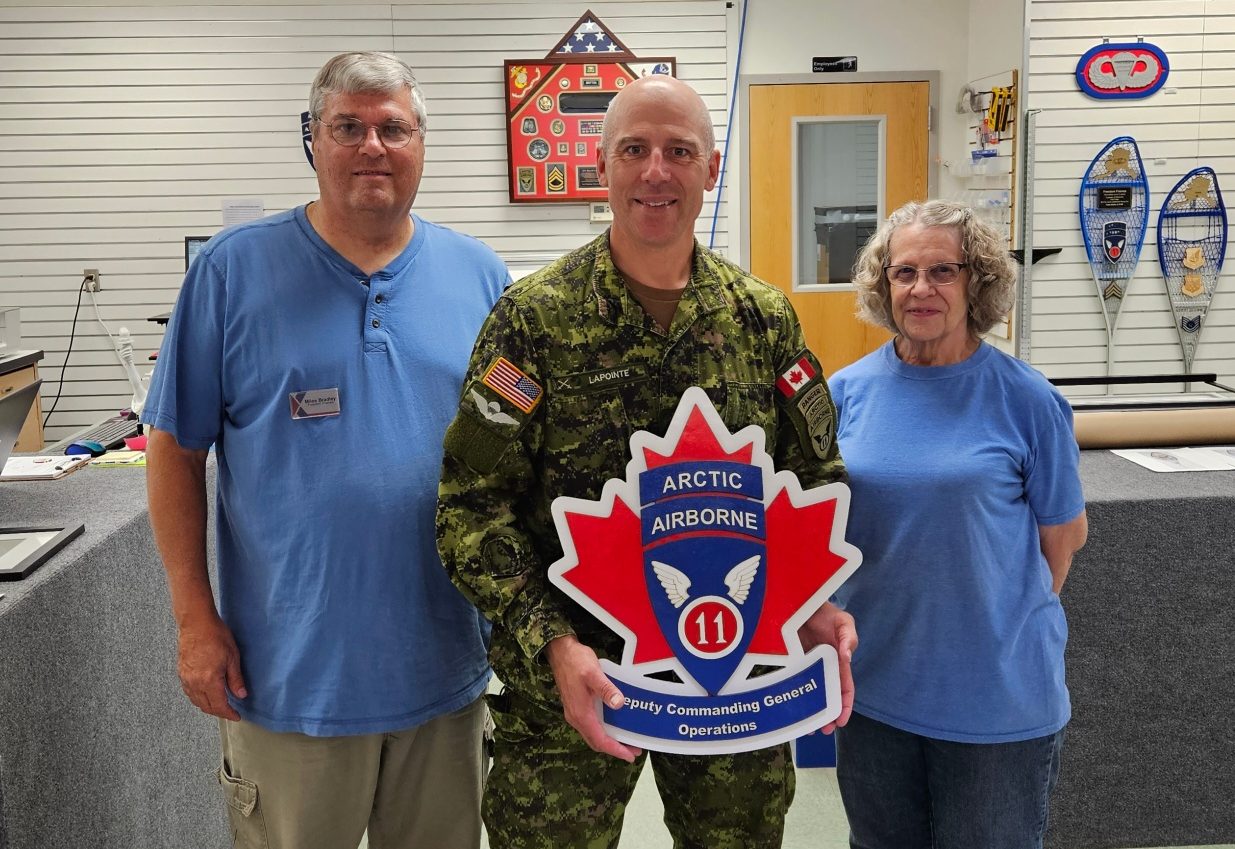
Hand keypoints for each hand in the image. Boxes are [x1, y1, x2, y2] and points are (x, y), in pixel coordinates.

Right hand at [177, 615, 247, 720]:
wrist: (196, 623)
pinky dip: (198, 697)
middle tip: (230, 711)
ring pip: (196, 701)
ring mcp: (186, 679)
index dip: (228, 714)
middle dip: (219, 712)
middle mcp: (195, 683)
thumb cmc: (215, 636)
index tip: (236, 716)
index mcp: (209, 681)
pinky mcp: (181, 673)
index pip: (219, 706)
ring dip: (208, 706)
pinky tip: (206, 693)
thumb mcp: (232, 657)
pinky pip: (189, 692)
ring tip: (220, 704)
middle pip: (206, 706)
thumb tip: (241, 695)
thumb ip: (236, 679)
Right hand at [546, 635, 641, 761]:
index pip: (600, 740)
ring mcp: (575, 712)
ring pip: (593, 734)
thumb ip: (606, 690)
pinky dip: (603, 730)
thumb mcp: (594, 673)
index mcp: (581, 713)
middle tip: (633, 750)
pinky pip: (590, 725)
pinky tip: (613, 724)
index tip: (630, 756)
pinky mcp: (576, 706)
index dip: (616, 750)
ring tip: (626, 739)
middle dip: (614, 748)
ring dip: (609, 740)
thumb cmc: (576, 661)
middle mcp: (576, 717)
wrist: (560, 652)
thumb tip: (619, 704)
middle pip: (596, 741)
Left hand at [798, 602, 857, 732]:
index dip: (844, 706)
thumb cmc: (825, 612)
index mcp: (839, 662)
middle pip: (826, 697)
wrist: (800, 601)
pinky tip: (788, 709)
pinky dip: (793, 696)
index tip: (840, 722)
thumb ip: (849, 638)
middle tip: (821, 730)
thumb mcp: (843, 621)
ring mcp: (806, 666)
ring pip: (809, 694)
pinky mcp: (791, 663)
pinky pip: (793, 683)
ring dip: (809, 711)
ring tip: (804, 728)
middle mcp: (823, 668)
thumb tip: (847, 658)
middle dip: (826, 715)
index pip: (844, 688)